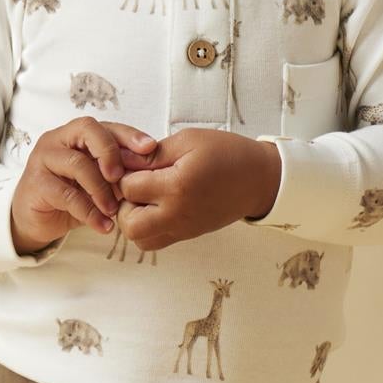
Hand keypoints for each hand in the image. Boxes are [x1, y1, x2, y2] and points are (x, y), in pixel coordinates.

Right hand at [10, 116, 162, 254]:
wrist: (37, 219)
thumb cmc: (72, 195)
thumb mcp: (101, 183)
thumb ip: (119, 174)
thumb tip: (150, 173)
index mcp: (77, 134)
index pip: (106, 126)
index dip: (129, 134)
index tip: (150, 148)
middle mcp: (59, 139)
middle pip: (87, 130)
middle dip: (110, 152)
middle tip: (121, 177)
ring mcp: (44, 159)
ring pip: (77, 164)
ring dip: (101, 189)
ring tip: (114, 211)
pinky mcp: (36, 184)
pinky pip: (66, 195)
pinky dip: (88, 212)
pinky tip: (103, 225)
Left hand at [112, 130, 279, 251]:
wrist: (258, 180)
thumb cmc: (227, 154)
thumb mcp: (189, 140)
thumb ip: (153, 152)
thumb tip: (123, 160)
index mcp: (177, 186)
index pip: (129, 187)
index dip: (125, 171)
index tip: (136, 161)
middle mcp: (177, 214)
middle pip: (129, 223)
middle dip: (123, 203)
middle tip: (135, 184)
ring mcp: (182, 229)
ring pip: (139, 239)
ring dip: (133, 219)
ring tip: (145, 197)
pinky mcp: (186, 235)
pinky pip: (154, 242)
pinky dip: (147, 228)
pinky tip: (156, 206)